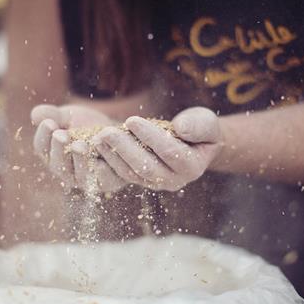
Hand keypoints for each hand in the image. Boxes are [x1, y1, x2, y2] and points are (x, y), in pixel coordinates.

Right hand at [31, 104, 126, 191]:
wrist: (115, 131)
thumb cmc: (86, 123)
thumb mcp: (69, 115)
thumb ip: (53, 114)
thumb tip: (35, 114)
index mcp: (51, 154)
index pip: (42, 147)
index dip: (44, 136)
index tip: (49, 123)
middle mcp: (66, 171)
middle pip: (58, 165)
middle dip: (59, 149)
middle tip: (61, 135)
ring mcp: (86, 180)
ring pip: (79, 176)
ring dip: (79, 160)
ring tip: (79, 145)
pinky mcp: (108, 182)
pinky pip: (103, 182)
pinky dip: (102, 173)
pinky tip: (101, 162)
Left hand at [91, 107, 222, 191]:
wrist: (194, 143)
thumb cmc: (200, 128)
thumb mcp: (206, 122)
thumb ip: (199, 125)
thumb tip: (182, 128)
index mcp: (192, 167)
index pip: (170, 153)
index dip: (150, 136)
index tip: (131, 120)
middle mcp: (174, 181)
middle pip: (146, 167)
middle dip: (124, 148)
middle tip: (106, 132)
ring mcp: (156, 183)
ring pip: (131, 173)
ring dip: (112, 155)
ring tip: (98, 137)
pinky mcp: (141, 181)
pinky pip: (123, 174)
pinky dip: (109, 160)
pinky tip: (97, 145)